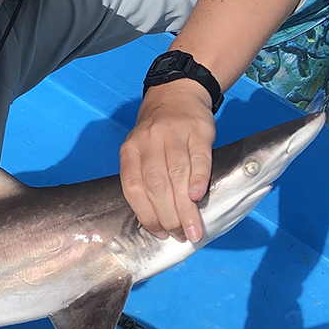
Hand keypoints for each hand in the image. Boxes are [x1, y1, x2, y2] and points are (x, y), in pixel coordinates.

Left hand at [120, 80, 215, 242]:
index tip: (159, 234)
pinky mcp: (197, 130)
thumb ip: (145, 177)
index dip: (146, 214)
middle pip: (156, 185)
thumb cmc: (158, 132)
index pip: (133, 187)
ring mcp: (173, 134)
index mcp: (130, 150)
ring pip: (177, 175)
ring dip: (185, 207)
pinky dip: (198, 179)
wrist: (177, 92)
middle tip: (181, 236)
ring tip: (193, 229)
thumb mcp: (142, 149)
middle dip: (168, 216)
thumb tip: (158, 219)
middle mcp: (148, 142)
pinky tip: (198, 197)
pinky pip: (198, 158)